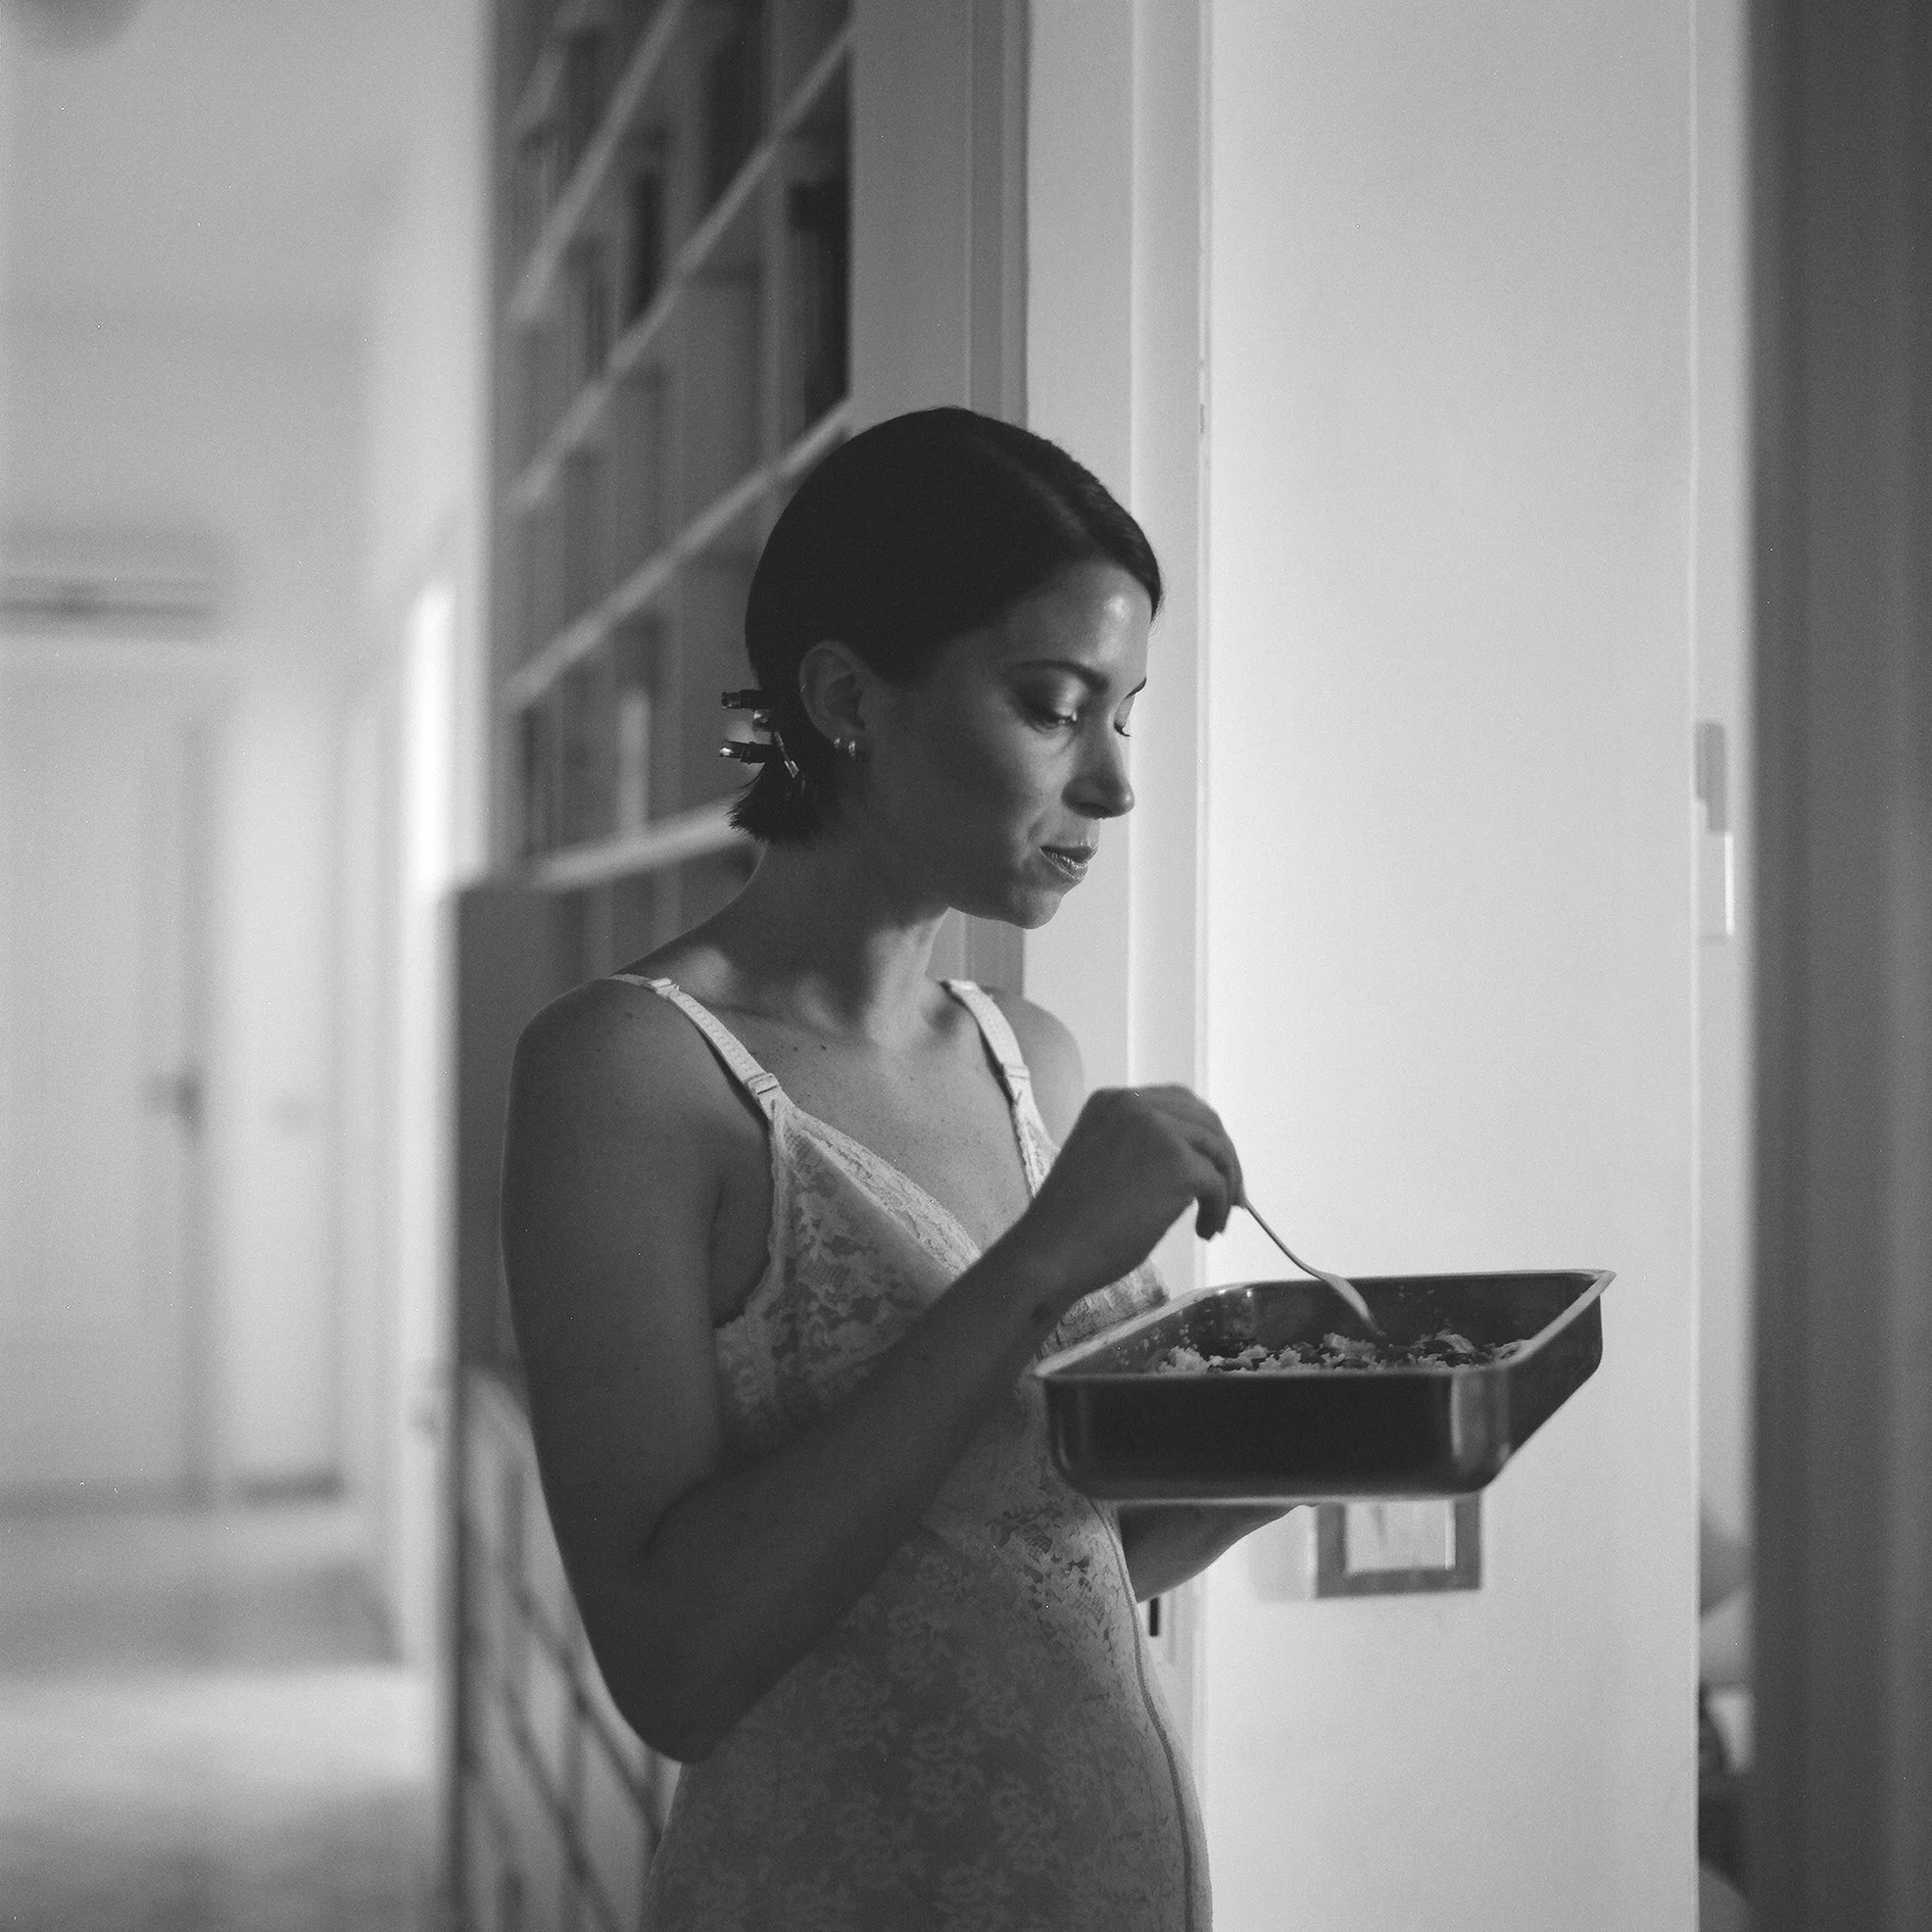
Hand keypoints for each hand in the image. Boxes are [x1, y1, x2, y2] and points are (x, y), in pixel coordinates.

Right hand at [1012, 1085, 1244, 1302]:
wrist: (1051, 1252)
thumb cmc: (1069, 1221)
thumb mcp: (1102, 1158)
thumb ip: (1138, 1145)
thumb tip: (1192, 1159)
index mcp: (1112, 1100)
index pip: (1176, 1103)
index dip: (1200, 1135)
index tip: (1211, 1167)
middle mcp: (1135, 1105)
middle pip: (1205, 1120)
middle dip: (1223, 1158)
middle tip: (1229, 1195)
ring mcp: (1158, 1131)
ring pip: (1218, 1150)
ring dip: (1226, 1186)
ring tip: (1215, 1220)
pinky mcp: (1177, 1164)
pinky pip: (1218, 1184)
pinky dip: (1219, 1210)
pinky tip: (1204, 1231)